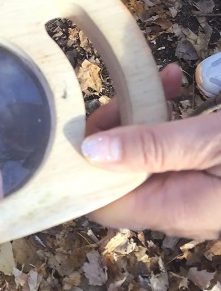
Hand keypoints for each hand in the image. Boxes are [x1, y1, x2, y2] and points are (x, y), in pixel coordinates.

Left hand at [83, 64, 220, 238]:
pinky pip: (176, 155)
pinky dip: (174, 124)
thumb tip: (90, 151)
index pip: (100, 201)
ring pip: (149, 159)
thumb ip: (153, 147)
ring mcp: (195, 195)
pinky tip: (180, 88)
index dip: (83, 165)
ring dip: (149, 118)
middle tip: (132, 90)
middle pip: (122, 175)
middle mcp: (179, 209)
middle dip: (119, 128)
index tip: (86, 121)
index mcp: (173, 208)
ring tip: (165, 80)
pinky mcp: (210, 179)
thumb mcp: (210, 141)